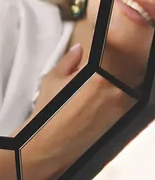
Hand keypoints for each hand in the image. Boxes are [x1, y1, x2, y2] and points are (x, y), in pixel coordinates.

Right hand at [23, 43, 134, 179]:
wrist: (52, 145)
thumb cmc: (49, 114)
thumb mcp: (52, 80)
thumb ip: (69, 61)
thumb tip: (79, 50)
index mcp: (99, 76)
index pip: (113, 50)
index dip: (111, 40)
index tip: (106, 34)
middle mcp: (116, 90)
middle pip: (129, 65)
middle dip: (119, 59)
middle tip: (104, 59)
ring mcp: (123, 105)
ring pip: (131, 82)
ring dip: (122, 76)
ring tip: (100, 81)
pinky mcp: (125, 118)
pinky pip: (128, 98)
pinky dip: (121, 93)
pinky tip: (103, 96)